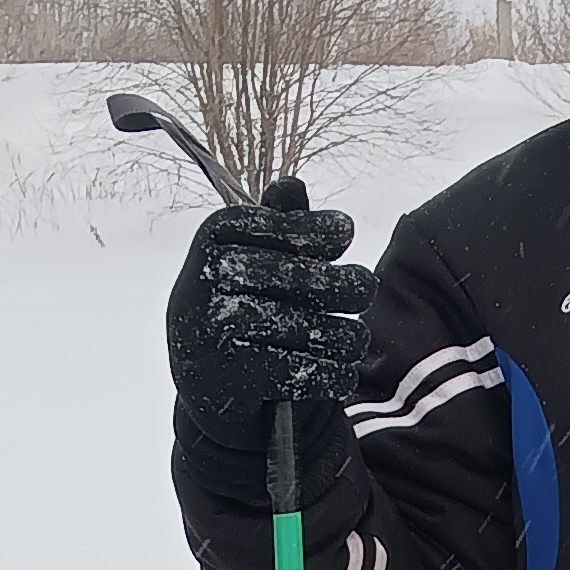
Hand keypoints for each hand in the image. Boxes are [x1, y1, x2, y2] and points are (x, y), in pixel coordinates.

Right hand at [166, 177, 375, 509]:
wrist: (206, 384)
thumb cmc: (242, 304)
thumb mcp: (252, 259)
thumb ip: (277, 224)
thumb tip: (293, 186)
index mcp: (213, 239)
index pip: (278, 226)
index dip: (318, 230)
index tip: (344, 233)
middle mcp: (206, 278)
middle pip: (305, 277)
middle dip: (348, 284)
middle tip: (364, 289)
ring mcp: (214, 329)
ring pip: (313, 329)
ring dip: (346, 339)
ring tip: (352, 340)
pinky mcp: (231, 377)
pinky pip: (305, 372)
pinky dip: (334, 375)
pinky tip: (341, 373)